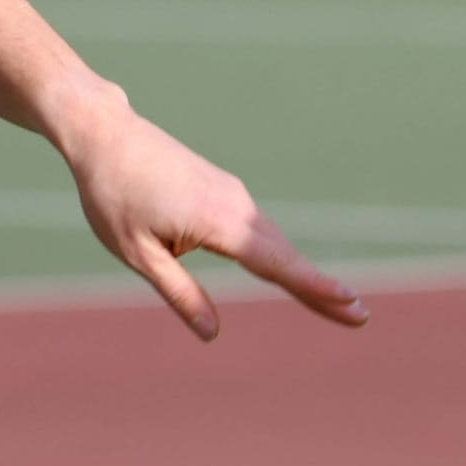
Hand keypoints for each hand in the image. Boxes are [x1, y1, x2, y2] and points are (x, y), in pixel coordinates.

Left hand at [60, 86, 367, 341]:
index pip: (274, 262)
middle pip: (284, 254)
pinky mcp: (222, 188)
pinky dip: (277, 253)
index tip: (351, 302)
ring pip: (271, 240)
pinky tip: (287, 272)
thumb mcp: (137, 253)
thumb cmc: (112, 193)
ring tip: (336, 303)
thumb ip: (179, 293)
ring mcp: (230, 192)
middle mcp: (233, 203)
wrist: (103, 132)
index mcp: (216, 220)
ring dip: (300, 271)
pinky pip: (256, 227)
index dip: (313, 287)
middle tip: (362, 318)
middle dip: (320, 288)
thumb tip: (212, 333)